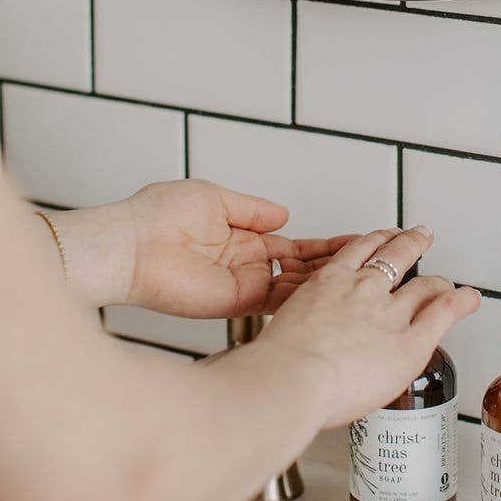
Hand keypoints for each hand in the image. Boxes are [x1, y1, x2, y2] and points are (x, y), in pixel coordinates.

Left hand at [54, 180, 351, 315]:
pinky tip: (330, 292)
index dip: (323, 244)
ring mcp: (242, 284)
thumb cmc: (156, 216)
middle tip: (371, 263)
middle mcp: (246, 263)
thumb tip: (284, 213)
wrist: (129, 245)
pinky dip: (302, 296)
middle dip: (334, 266)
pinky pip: (276, 300)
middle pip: (300, 268)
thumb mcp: (214, 197)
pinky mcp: (235, 303)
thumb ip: (252, 209)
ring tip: (363, 278)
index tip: (354, 240)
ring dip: (325, 282)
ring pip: (294, 286)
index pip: (293, 244)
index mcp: (241, 236)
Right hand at [256, 224, 480, 427]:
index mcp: (329, 283)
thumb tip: (300, 349)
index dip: (376, 242)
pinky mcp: (410, 340)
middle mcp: (363, 289)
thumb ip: (298, 332)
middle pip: (396, 255)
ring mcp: (390, 312)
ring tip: (447, 280)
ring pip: (424, 283)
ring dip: (439, 280)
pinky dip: (462, 301)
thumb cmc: (278, 365)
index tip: (382, 240)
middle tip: (419, 237)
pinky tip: (471, 298)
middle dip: (410, 243)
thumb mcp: (280, 331)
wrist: (292, 377)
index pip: (359, 251)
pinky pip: (445, 311)